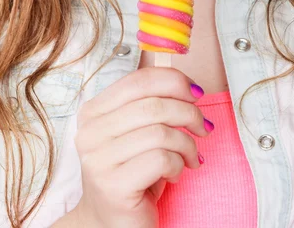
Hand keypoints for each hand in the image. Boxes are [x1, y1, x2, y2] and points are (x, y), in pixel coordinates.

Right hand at [72, 67, 211, 227]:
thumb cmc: (132, 172)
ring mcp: (98, 159)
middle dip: (189, 113)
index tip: (196, 93)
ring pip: (160, 133)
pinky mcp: (113, 186)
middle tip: (204, 127)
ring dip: (187, 144)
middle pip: (153, 105)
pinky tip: (176, 174)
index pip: (138, 80)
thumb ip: (153, 104)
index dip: (174, 81)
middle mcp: (89, 132)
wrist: (110, 224)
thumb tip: (190, 86)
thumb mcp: (139, 132)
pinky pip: (161, 160)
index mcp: (93, 111)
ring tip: (191, 157)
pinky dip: (178, 165)